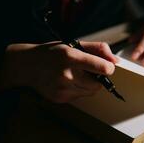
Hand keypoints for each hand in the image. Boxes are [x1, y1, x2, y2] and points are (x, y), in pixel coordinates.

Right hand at [0, 41, 117, 102]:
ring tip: (77, 75)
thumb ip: (97, 49)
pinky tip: (68, 82)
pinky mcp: (60, 98)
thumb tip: (116, 60)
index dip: (108, 67)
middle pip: (99, 83)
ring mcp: (62, 89)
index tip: (105, 65)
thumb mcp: (73, 44)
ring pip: (91, 91)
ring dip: (90, 84)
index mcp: (70, 56)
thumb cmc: (52, 53)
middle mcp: (66, 74)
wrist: (27, 66)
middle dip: (98, 77)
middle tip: (88, 69)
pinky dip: (79, 89)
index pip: (103, 68)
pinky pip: (80, 96)